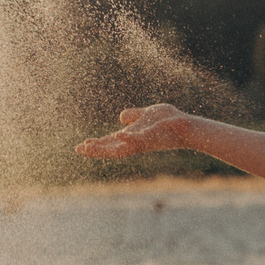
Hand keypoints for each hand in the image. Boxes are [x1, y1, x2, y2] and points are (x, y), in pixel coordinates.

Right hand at [76, 103, 193, 157]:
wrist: (186, 125)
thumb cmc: (168, 120)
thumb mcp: (146, 114)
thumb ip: (134, 115)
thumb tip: (121, 117)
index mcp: (132, 136)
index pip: (110, 143)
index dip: (96, 144)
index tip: (82, 145)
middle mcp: (135, 142)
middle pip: (111, 149)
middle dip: (95, 150)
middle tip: (79, 149)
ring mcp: (142, 142)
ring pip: (120, 149)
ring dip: (104, 148)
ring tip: (88, 146)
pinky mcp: (151, 138)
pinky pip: (138, 140)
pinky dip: (128, 139)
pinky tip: (118, 135)